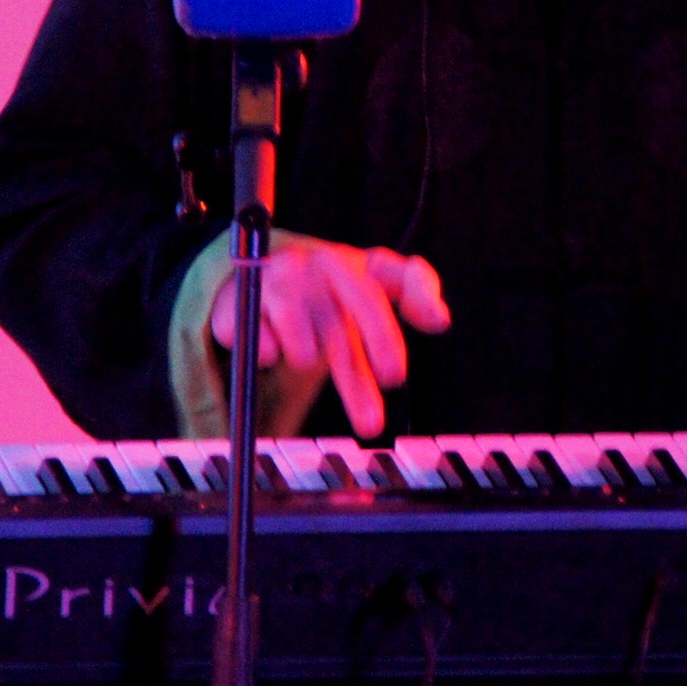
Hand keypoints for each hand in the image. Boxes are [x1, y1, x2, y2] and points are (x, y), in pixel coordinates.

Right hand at [208, 237, 450, 437]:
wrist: (266, 262)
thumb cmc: (333, 284)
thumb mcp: (375, 281)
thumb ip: (415, 290)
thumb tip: (440, 318)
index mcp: (357, 262)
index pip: (388, 285)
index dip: (399, 322)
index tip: (397, 372)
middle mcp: (322, 265)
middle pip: (345, 330)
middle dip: (358, 381)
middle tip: (372, 423)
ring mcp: (282, 278)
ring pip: (303, 348)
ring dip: (306, 358)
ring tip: (305, 352)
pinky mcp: (246, 293)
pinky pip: (262, 346)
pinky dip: (267, 353)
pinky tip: (269, 346)